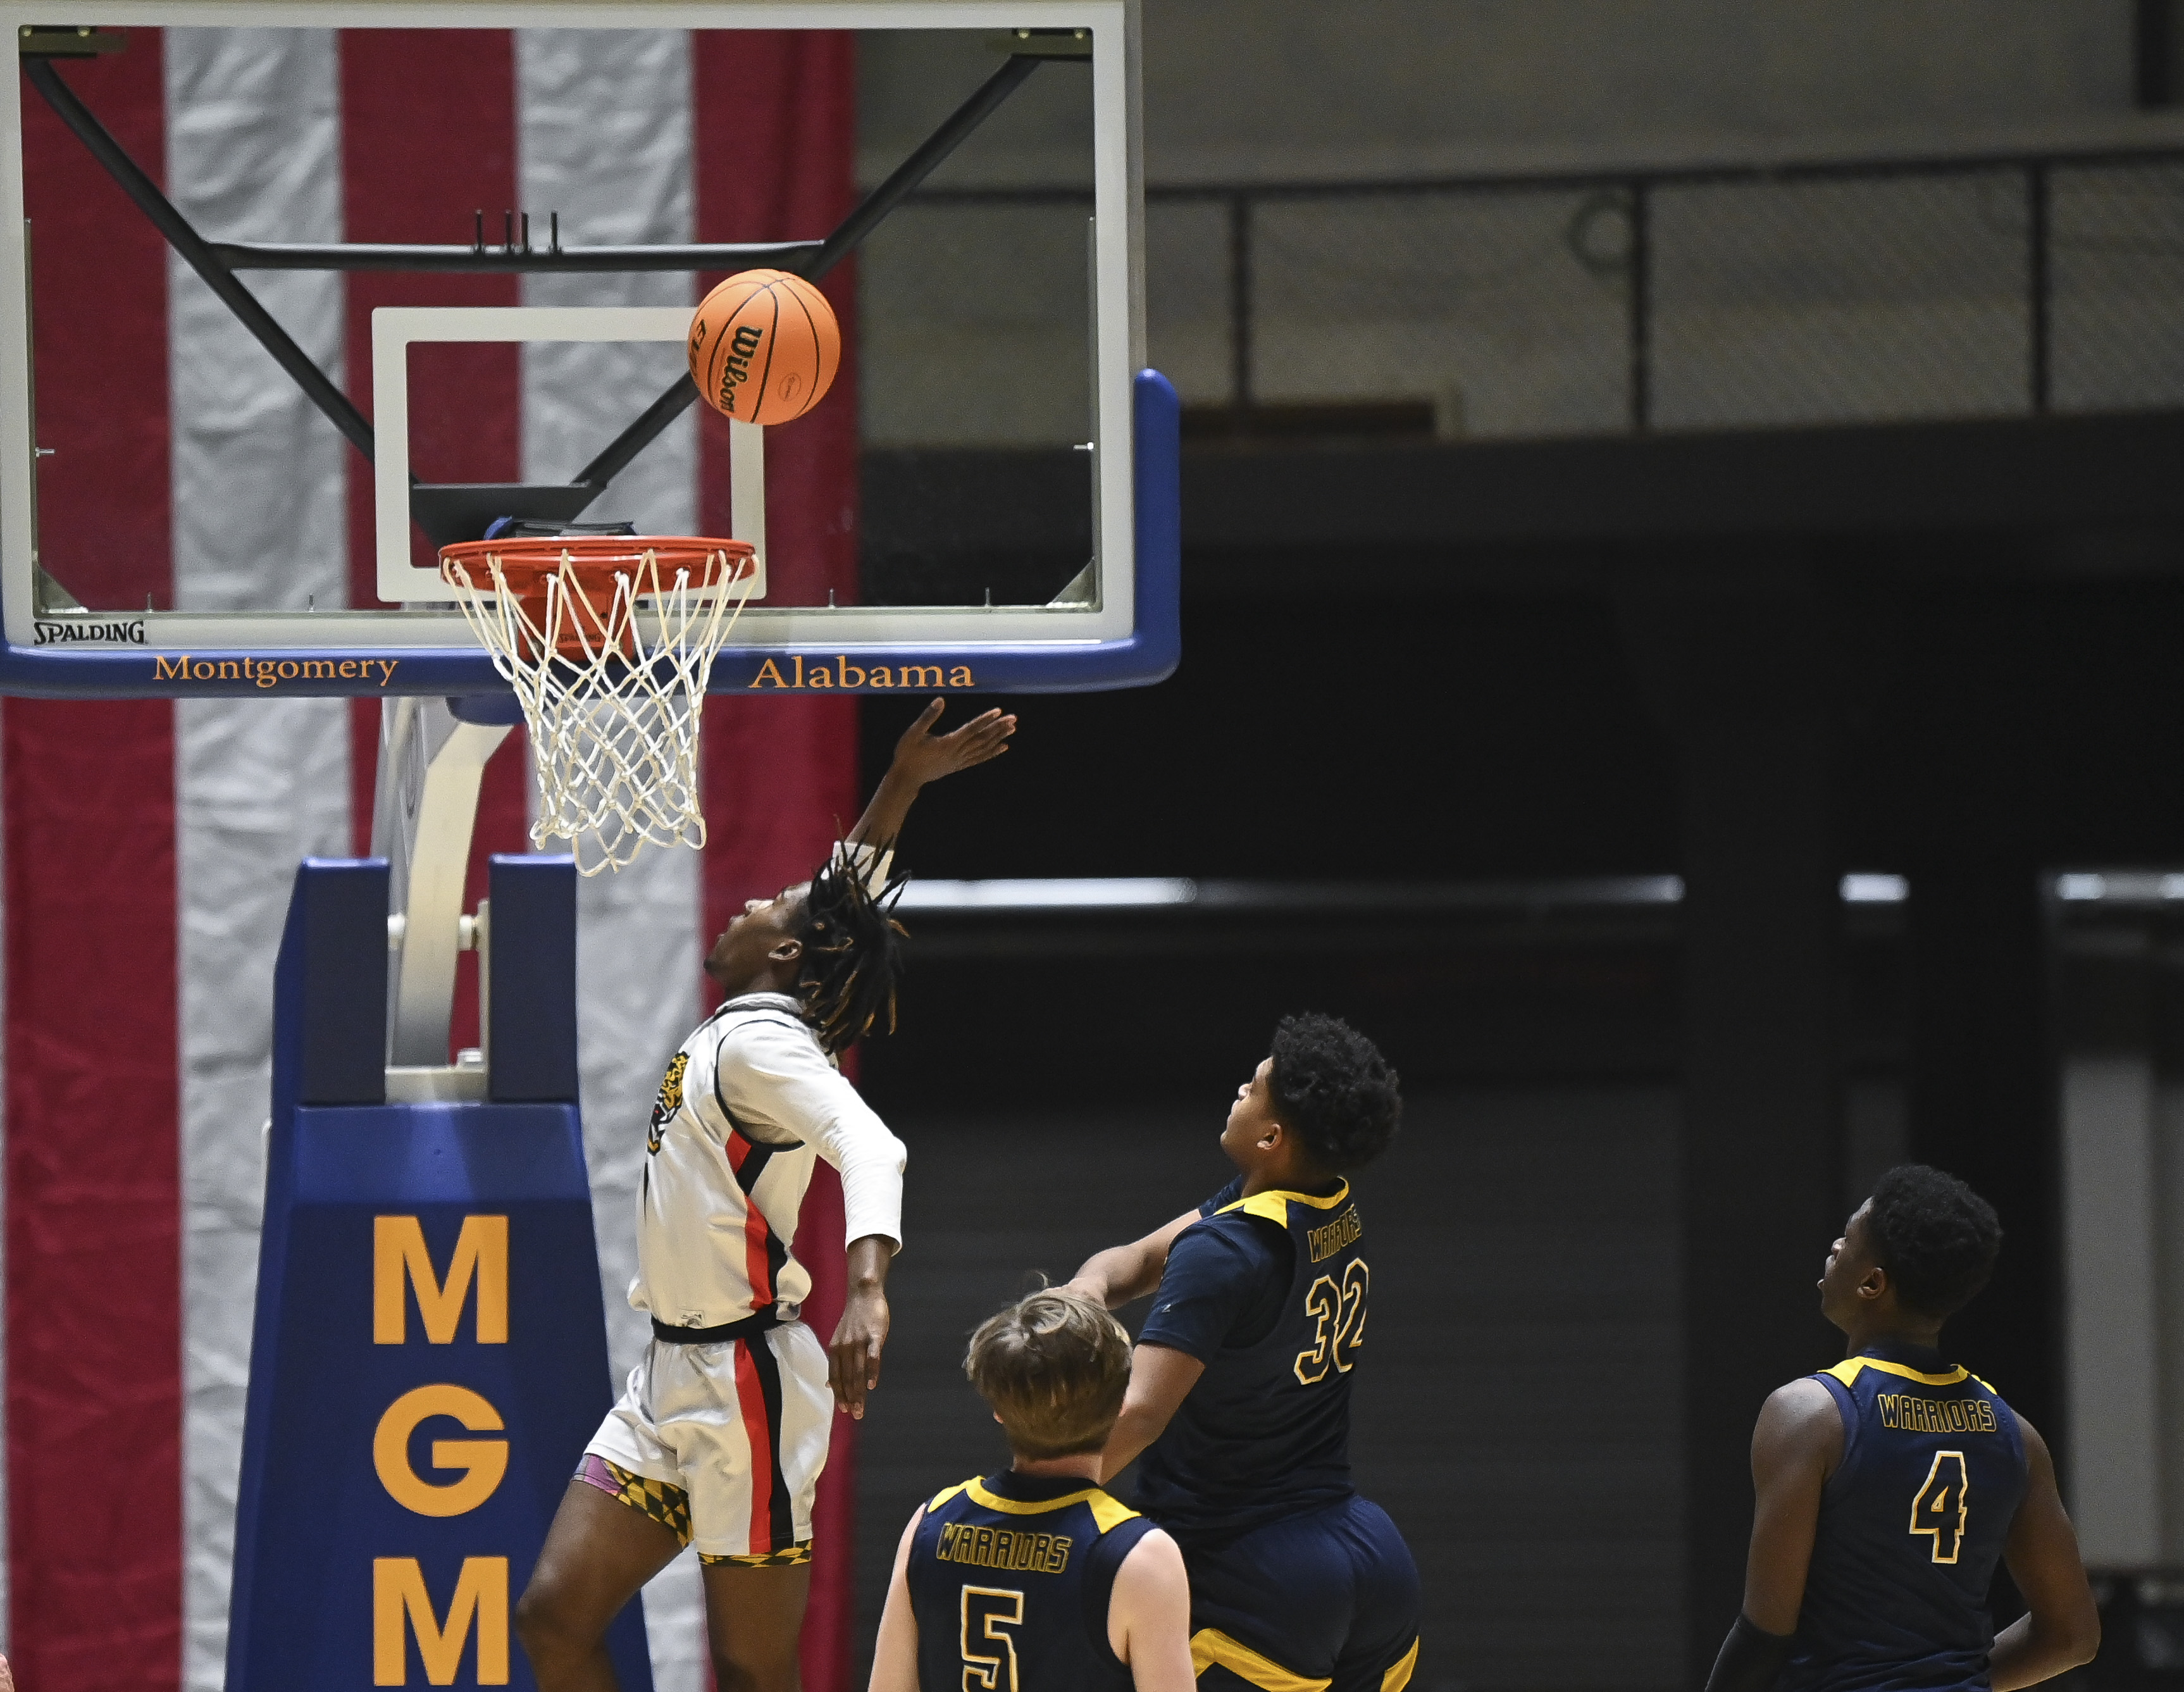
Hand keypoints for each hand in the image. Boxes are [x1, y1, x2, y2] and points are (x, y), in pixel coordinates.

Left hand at [828, 1285, 889, 1419]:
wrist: (864, 1294)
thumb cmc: (854, 1320)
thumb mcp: (839, 1340)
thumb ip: (836, 1362)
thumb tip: (829, 1384)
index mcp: (835, 1350)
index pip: (835, 1377)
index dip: (839, 1394)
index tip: (844, 1410)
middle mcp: (844, 1347)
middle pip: (847, 1378)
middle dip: (851, 1399)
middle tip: (856, 1415)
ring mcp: (859, 1341)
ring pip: (858, 1372)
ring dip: (860, 1392)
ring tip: (862, 1408)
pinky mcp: (874, 1336)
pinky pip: (872, 1357)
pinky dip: (872, 1372)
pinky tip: (872, 1385)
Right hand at [888, 699, 1014, 788]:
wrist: (906, 778)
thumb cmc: (907, 754)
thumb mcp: (913, 733)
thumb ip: (927, 716)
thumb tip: (940, 700)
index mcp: (948, 743)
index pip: (971, 729)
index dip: (985, 720)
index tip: (998, 711)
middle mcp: (957, 753)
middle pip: (982, 738)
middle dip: (998, 728)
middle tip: (1013, 718)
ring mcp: (959, 761)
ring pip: (983, 748)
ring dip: (998, 738)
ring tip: (1012, 729)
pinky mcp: (958, 766)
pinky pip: (979, 759)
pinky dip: (992, 752)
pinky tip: (1003, 747)